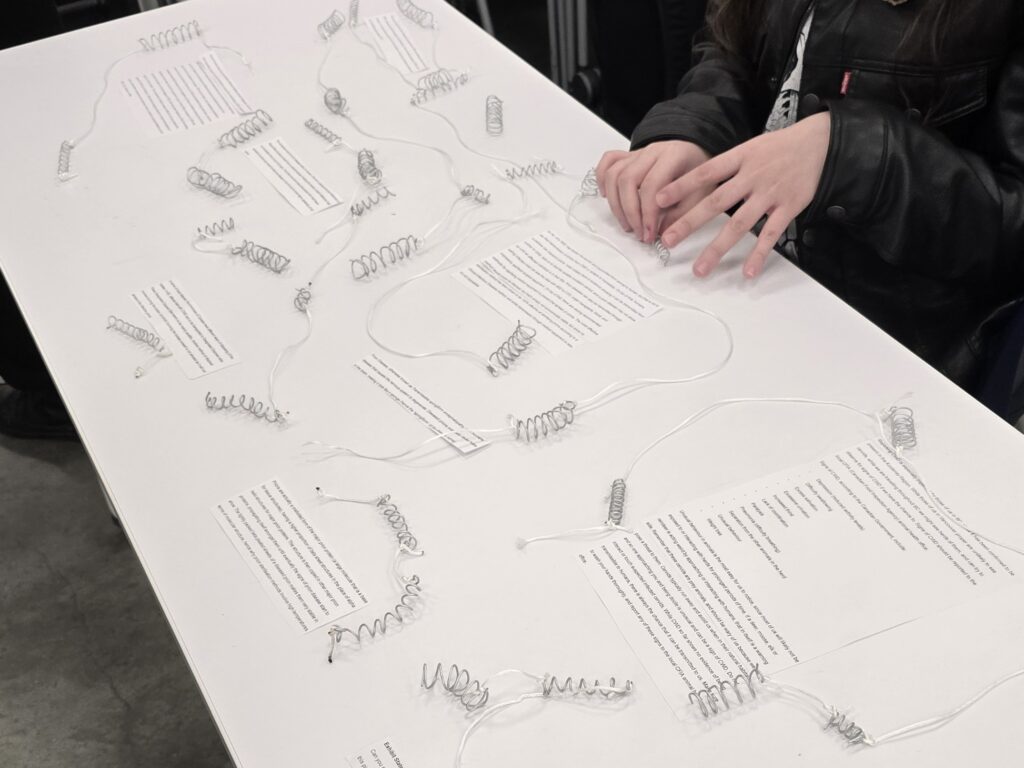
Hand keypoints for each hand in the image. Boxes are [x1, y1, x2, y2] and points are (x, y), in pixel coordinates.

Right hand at [595, 141, 710, 242]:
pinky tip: (606, 197)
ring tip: (627, 223)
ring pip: (614, 174)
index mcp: (673, 155)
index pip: (651, 185)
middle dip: (630, 212)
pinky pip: (608, 162)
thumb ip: (683, 215)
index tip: (649, 234)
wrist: (697, 152)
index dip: (647, 213)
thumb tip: (664, 236)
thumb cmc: (700, 172)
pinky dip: (602, 179)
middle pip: (627, 180)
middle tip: (638, 233)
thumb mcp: (701, 194)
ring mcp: (638, 152)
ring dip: (616, 204)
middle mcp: (652, 151)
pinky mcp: (629, 156)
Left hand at [657, 112, 830, 278]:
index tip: (658, 200)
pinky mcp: (789, 207)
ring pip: (740, 225)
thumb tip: (694, 186)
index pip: (705, 173)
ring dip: (717, 249)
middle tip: (668, 240)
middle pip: (715, 203)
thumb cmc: (780, 147)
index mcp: (740, 158)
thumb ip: (726, 168)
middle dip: (689, 223)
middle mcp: (752, 176)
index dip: (681, 186)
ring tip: (700, 269)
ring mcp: (770, 194)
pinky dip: (759, 255)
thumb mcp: (750, 148)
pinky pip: (771, 235)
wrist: (820, 142)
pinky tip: (747, 272)